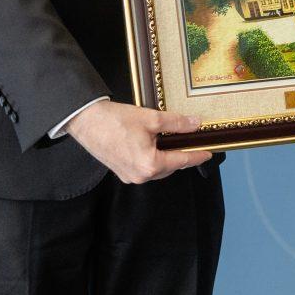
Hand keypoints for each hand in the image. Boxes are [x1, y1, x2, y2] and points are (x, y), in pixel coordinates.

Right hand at [64, 101, 212, 182]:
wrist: (86, 121)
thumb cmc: (116, 120)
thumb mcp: (151, 118)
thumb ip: (176, 123)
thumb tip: (195, 123)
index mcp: (149, 165)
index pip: (181, 161)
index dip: (197, 155)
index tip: (208, 152)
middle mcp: (140, 176)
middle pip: (169, 167)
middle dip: (180, 155)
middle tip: (189, 141)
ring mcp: (129, 176)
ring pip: (156, 169)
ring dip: (165, 157)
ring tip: (171, 141)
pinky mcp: (121, 172)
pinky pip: (144, 169)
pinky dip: (152, 159)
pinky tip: (153, 146)